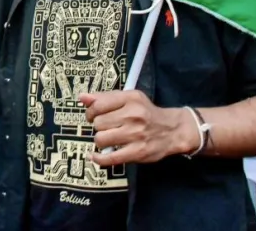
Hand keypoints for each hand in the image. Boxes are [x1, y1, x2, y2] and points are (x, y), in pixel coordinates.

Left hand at [83, 90, 197, 166]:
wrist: (172, 130)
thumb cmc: (146, 113)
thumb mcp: (129, 98)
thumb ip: (105, 97)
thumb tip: (82, 97)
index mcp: (130, 99)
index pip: (98, 104)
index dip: (91, 111)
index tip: (93, 115)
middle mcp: (133, 116)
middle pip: (98, 123)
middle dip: (97, 126)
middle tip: (105, 127)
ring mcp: (135, 135)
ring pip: (100, 139)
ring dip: (100, 140)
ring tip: (108, 138)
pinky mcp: (137, 152)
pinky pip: (110, 158)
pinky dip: (98, 159)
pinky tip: (95, 156)